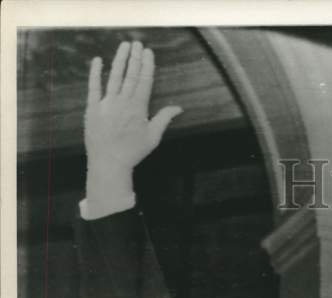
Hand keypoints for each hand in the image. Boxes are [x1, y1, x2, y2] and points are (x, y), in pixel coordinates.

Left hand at [84, 41, 182, 199]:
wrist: (109, 161)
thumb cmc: (133, 151)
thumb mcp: (153, 136)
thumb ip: (164, 118)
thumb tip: (179, 107)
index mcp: (138, 108)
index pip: (144, 81)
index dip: (147, 65)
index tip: (148, 52)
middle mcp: (123, 101)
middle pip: (130, 75)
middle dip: (135, 58)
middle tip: (137, 43)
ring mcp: (106, 103)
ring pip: (114, 77)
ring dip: (119, 60)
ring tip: (124, 46)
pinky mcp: (93, 107)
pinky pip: (94, 86)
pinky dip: (95, 73)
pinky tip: (98, 60)